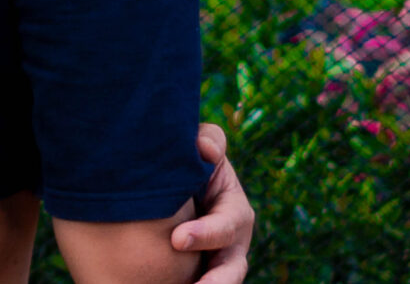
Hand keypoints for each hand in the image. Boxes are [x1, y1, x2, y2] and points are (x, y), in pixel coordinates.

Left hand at [171, 122, 253, 283]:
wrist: (175, 189)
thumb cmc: (191, 165)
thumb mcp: (203, 149)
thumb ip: (207, 141)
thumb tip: (206, 149)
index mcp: (235, 213)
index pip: (226, 226)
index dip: (205, 234)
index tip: (177, 240)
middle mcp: (232, 245)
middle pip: (230, 269)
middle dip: (214, 280)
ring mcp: (219, 263)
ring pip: (222, 280)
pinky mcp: (202, 273)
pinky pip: (197, 280)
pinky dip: (188, 283)